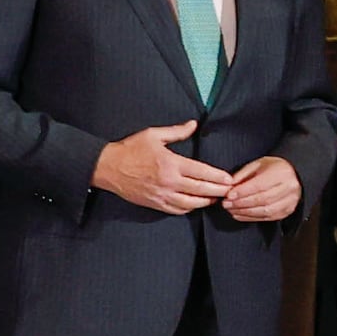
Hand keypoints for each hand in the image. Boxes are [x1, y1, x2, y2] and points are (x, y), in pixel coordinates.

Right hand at [91, 123, 234, 214]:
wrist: (107, 167)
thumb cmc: (130, 149)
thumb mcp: (153, 135)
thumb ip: (176, 131)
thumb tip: (194, 124)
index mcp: (171, 163)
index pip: (202, 172)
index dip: (218, 177)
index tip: (229, 179)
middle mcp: (169, 182)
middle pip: (201, 190)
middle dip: (218, 191)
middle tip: (229, 191)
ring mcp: (162, 195)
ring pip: (192, 204)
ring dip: (206, 202)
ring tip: (215, 198)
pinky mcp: (155, 204)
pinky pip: (178, 210)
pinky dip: (189, 208)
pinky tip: (195, 204)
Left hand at [219, 155, 301, 225]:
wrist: (293, 174)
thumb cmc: (273, 168)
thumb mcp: (257, 165)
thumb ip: (242, 175)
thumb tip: (228, 186)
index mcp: (281, 173)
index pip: (260, 185)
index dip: (243, 192)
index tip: (229, 195)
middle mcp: (288, 188)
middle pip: (262, 199)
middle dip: (241, 203)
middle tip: (226, 204)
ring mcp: (290, 201)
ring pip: (265, 210)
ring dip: (245, 212)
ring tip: (231, 209)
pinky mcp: (287, 211)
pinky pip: (268, 217)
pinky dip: (251, 218)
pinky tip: (239, 215)